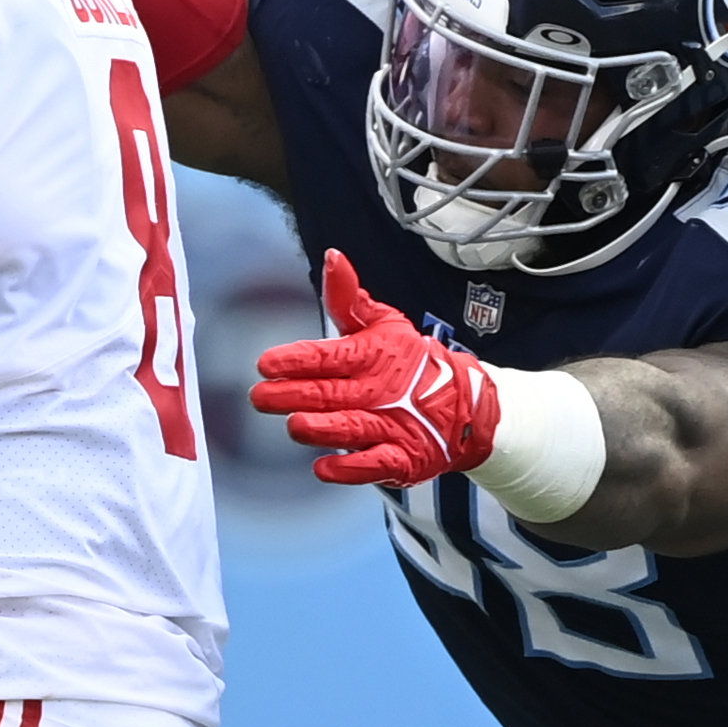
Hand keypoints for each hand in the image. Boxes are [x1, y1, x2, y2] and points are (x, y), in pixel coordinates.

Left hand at [249, 249, 502, 485]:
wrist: (465, 405)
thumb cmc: (412, 363)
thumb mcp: (385, 324)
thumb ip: (349, 299)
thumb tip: (332, 258)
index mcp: (370, 356)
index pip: (328, 355)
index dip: (297, 359)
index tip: (267, 363)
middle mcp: (377, 392)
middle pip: (331, 393)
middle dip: (295, 395)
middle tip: (261, 396)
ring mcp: (391, 427)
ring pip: (352, 428)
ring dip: (323, 429)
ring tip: (296, 425)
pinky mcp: (402, 458)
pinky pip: (375, 465)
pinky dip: (350, 468)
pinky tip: (324, 467)